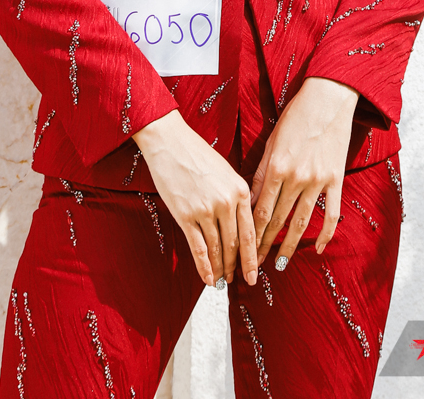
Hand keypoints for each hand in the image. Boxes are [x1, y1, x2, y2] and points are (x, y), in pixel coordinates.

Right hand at [133, 109, 257, 287]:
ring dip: (220, 269)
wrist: (170, 143)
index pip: (251, 232)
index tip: (253, 273)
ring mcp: (206, 210)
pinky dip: (204, 267)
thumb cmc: (198, 155)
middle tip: (237, 280)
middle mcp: (227, 202)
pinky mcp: (186, 215)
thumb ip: (236, 196)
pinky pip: (198, 248)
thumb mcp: (226, 172)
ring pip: (218, 249)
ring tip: (221, 281)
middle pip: (235, 244)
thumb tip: (240, 224)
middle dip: (236, 266)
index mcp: (241, 190)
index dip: (252, 257)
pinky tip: (207, 279)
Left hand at [250, 76, 358, 267]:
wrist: (327, 101)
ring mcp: (318, 180)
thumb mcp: (272, 143)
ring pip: (302, 222)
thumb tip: (249, 201)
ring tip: (281, 264)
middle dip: (265, 245)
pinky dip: (326, 234)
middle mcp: (296, 177)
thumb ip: (261, 173)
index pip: (260, 211)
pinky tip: (319, 249)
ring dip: (290, 246)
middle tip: (256, 265)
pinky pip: (331, 213)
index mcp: (276, 167)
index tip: (244, 251)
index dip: (251, 235)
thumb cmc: (295, 118)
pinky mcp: (336, 180)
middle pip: (278, 220)